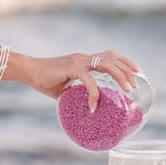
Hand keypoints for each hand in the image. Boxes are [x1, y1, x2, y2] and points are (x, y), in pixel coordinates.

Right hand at [24, 49, 139, 107]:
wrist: (28, 72)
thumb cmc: (44, 80)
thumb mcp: (65, 89)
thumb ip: (76, 94)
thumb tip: (84, 109)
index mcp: (84, 60)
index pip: (110, 56)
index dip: (125, 61)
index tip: (136, 71)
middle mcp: (84, 58)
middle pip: (112, 57)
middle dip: (127, 69)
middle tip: (135, 85)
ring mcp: (79, 61)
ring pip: (107, 64)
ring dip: (120, 76)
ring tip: (127, 90)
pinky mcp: (72, 68)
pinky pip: (89, 81)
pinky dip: (94, 93)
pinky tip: (93, 105)